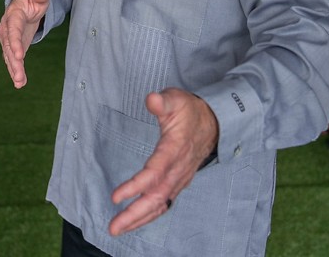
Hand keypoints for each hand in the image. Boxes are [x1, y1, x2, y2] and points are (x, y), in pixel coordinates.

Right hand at [0, 0, 49, 87]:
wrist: (23, 6)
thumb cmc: (31, 0)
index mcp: (13, 16)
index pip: (13, 30)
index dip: (15, 42)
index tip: (19, 55)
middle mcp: (7, 29)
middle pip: (8, 46)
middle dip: (13, 61)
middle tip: (19, 75)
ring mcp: (8, 39)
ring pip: (9, 56)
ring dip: (14, 70)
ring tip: (20, 83)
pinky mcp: (12, 47)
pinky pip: (12, 60)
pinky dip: (15, 71)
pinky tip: (20, 83)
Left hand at [109, 88, 218, 235]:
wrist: (214, 123)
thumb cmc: (190, 111)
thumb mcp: (176, 99)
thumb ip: (163, 101)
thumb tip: (152, 99)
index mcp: (175, 149)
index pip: (155, 171)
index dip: (136, 186)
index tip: (116, 196)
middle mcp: (178, 169)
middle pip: (156, 197)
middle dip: (134, 214)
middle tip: (113, 227)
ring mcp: (179, 179)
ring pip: (160, 205)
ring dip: (139, 219)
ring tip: (118, 229)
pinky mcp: (177, 183)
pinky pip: (163, 204)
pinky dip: (148, 216)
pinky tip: (134, 222)